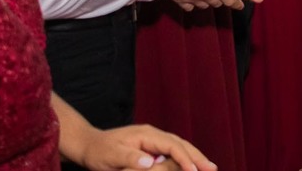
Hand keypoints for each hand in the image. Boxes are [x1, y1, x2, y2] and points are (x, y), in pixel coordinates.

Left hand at [79, 124, 214, 170]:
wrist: (89, 144)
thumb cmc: (99, 151)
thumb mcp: (110, 156)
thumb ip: (130, 157)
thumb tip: (150, 161)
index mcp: (146, 134)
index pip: (172, 145)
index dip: (184, 158)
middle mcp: (154, 134)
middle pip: (181, 143)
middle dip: (197, 155)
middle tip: (212, 168)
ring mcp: (154, 139)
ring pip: (179, 146)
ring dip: (194, 156)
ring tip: (207, 166)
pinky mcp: (152, 146)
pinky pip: (172, 151)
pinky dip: (183, 158)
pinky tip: (190, 164)